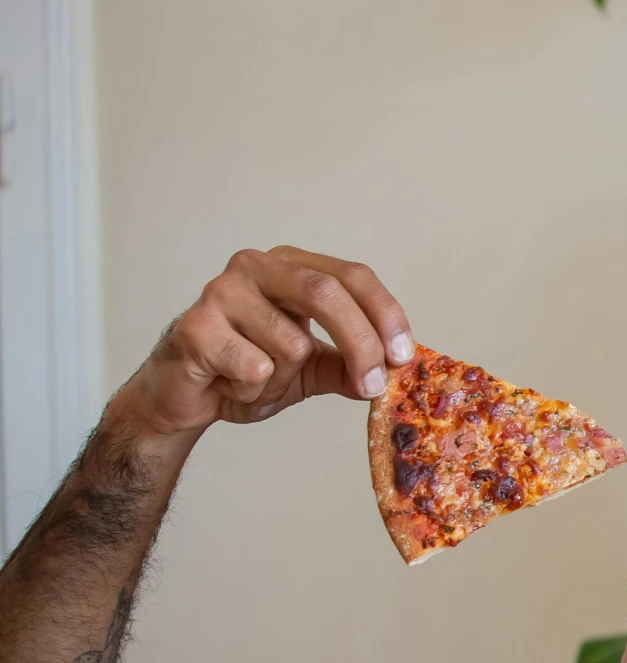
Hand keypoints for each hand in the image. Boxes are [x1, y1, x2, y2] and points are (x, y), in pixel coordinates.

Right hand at [110, 246, 414, 441]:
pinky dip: (254, 390)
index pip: (352, 276)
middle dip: (360, 345)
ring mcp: (221, 292)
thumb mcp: (313, 368)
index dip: (385, 314)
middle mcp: (256, 267)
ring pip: (291, 342)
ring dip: (287, 380)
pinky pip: (255, 367)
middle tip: (373, 387)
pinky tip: (231, 384)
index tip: (403, 356)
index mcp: (290, 266)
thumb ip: (351, 364)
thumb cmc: (249, 370)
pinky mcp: (195, 326)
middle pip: (326, 294)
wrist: (187, 396)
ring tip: (259, 380)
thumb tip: (394, 370)